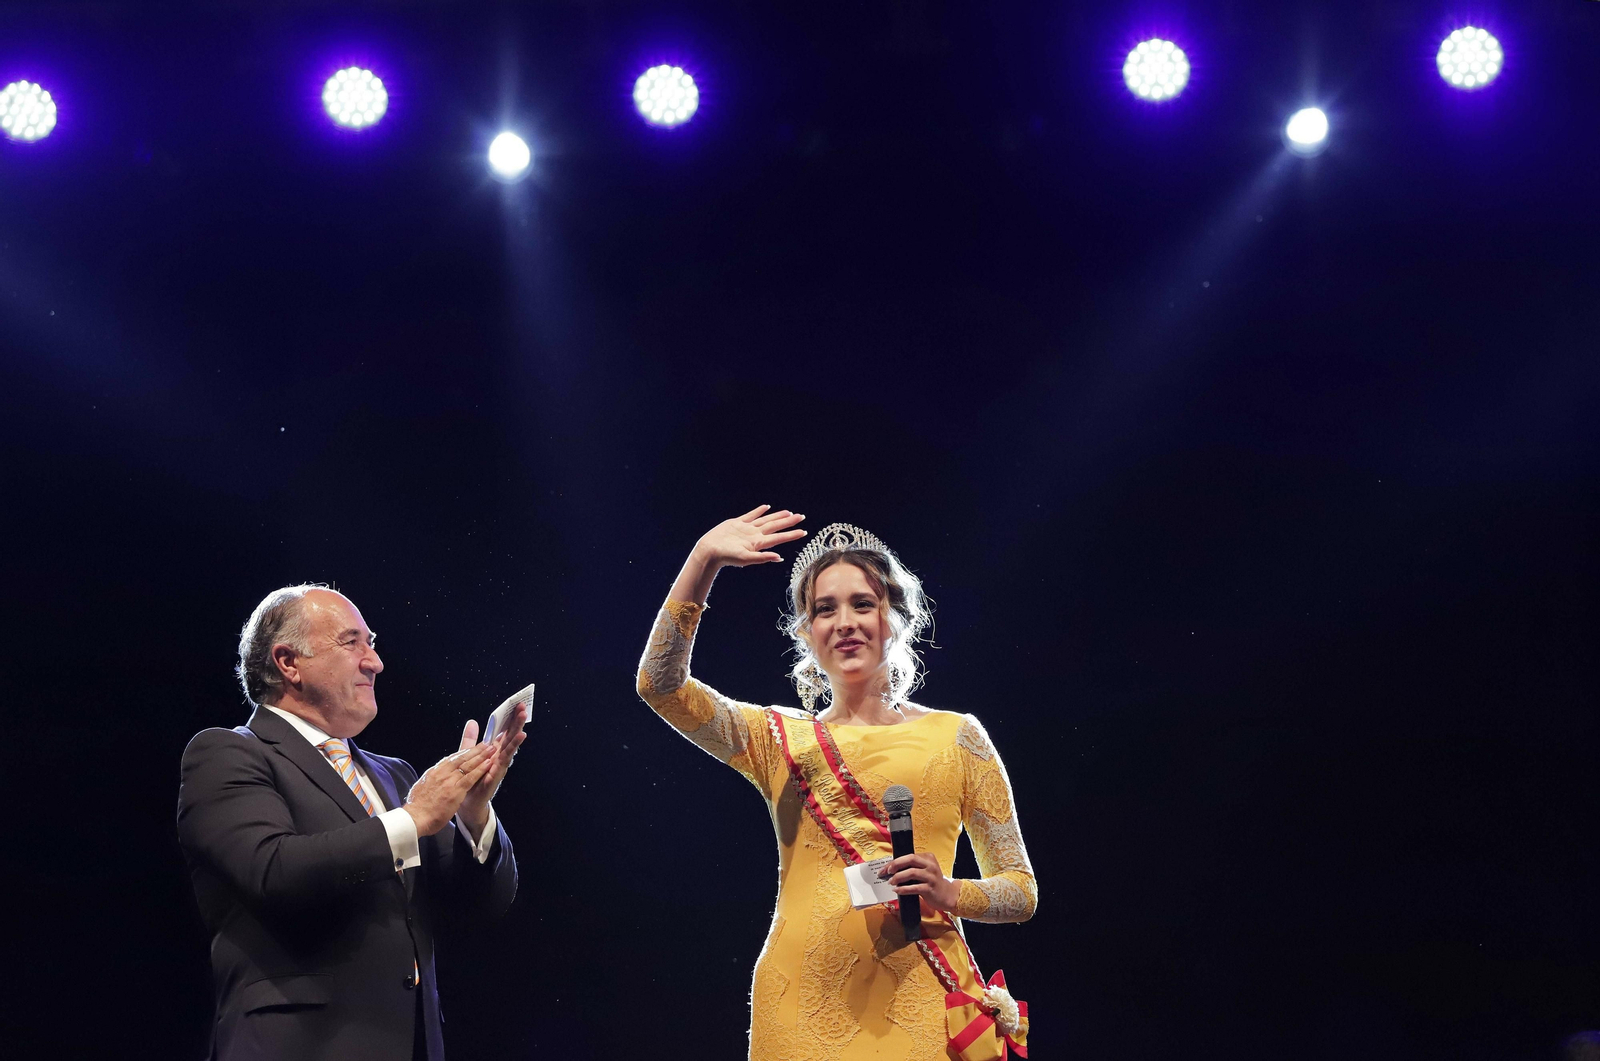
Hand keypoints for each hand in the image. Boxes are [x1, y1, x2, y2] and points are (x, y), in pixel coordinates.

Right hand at [404, 740, 498, 836]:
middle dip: (474, 750)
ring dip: (480, 756)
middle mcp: (441, 773)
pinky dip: (480, 769)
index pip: (450, 759)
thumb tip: (431, 778)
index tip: (470, 748)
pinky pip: (470, 777)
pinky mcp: (455, 791)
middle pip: (460, 758)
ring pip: (467, 765)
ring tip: (490, 749)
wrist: (414, 818)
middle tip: (485, 743)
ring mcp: (448, 781)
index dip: (462, 753)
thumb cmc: (416, 808)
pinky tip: (488, 763)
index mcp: (433, 772)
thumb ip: (429, 781)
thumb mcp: (421, 788)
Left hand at [455, 704, 528, 838]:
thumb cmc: (471, 780)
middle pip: (509, 735)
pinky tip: (518, 739)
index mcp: (493, 750)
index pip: (503, 730)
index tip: (515, 704)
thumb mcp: (469, 755)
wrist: (467, 803)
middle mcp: (499, 756)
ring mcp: (500, 764)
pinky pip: (505, 759)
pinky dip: (512, 748)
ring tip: (523, 718)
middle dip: (516, 721)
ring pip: (510, 745)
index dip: (509, 718)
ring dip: (517, 731)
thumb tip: (473, 721)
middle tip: (522, 706)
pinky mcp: (497, 772)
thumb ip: (471, 739)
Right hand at [693, 505, 806, 568]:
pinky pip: (751, 515)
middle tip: (802, 517)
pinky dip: (759, 511)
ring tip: (789, 512)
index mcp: (759, 543)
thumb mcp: (745, 558)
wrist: (710, 550)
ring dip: (777, 516)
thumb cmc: (727, 556)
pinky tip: (766, 507)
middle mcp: (755, 535)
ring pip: (766, 520)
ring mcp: (747, 528)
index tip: (804, 531)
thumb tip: (779, 558)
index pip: (779, 537)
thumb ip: (762, 557)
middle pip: (776, 526)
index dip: (791, 534)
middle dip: (789, 522)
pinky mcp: (737, 523)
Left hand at [883, 851, 960, 912]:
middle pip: (910, 859)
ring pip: (912, 872)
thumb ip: (913, 867)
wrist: (948, 895)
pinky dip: (903, 889)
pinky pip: (914, 887)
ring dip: (898, 877)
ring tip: (891, 882)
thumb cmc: (932, 882)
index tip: (885, 868)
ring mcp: (931, 877)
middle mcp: (930, 865)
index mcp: (928, 858)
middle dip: (896, 864)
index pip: (909, 856)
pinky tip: (897, 890)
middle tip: (887, 872)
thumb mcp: (925, 870)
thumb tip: (892, 870)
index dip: (895, 861)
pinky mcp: (930, 888)